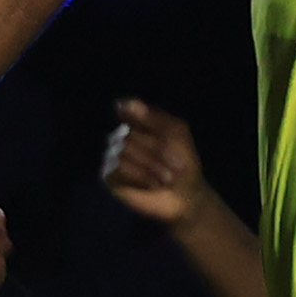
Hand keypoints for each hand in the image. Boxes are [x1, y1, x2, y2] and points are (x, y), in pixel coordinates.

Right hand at [100, 98, 201, 223]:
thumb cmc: (183, 161)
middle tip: (174, 165)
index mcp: (137, 123)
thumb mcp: (176, 131)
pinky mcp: (110, 177)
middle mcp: (121, 137)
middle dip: (156, 151)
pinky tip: (150, 184)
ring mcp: (113, 157)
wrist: (185, 193)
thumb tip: (122, 102)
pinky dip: (139, 176)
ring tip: (165, 177)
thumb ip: (153, 116)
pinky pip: (117, 168)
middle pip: (129, 134)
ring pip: (124, 151)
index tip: (167, 137)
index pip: (129, 109)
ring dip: (151, 166)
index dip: (148, 123)